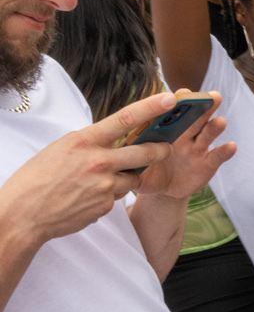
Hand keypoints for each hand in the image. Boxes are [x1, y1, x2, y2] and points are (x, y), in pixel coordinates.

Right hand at [2, 92, 182, 245]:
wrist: (27, 212)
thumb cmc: (40, 176)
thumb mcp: (64, 148)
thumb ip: (91, 143)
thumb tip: (114, 140)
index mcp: (85, 141)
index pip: (124, 119)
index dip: (149, 108)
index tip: (169, 99)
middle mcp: (99, 161)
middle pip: (144, 153)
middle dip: (160, 150)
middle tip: (166, 148)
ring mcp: (104, 185)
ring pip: (133, 178)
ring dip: (128, 178)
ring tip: (103, 180)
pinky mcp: (106, 205)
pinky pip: (119, 197)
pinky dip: (111, 195)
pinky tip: (90, 196)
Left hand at [135, 91, 235, 200]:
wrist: (162, 191)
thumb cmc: (145, 173)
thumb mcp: (134, 168)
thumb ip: (131, 162)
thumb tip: (124, 157)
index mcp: (164, 128)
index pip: (171, 111)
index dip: (177, 102)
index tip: (181, 95)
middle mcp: (183, 134)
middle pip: (194, 117)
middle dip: (204, 105)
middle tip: (213, 96)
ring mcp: (197, 148)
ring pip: (207, 133)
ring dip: (215, 127)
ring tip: (220, 122)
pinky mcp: (208, 164)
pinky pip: (217, 156)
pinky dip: (225, 151)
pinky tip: (231, 146)